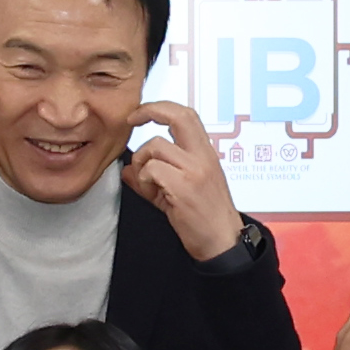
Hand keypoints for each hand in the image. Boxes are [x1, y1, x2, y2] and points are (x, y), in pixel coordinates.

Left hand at [123, 95, 245, 259]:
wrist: (222, 242)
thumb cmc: (204, 218)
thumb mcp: (177, 191)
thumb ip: (153, 177)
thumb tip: (128, 169)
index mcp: (205, 153)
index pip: (185, 115)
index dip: (160, 107)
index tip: (141, 113)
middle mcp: (203, 156)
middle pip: (178, 116)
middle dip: (149, 111)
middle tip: (132, 120)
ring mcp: (195, 170)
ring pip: (155, 147)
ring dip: (142, 163)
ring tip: (148, 183)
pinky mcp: (184, 187)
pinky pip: (151, 170)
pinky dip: (144, 181)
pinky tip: (152, 193)